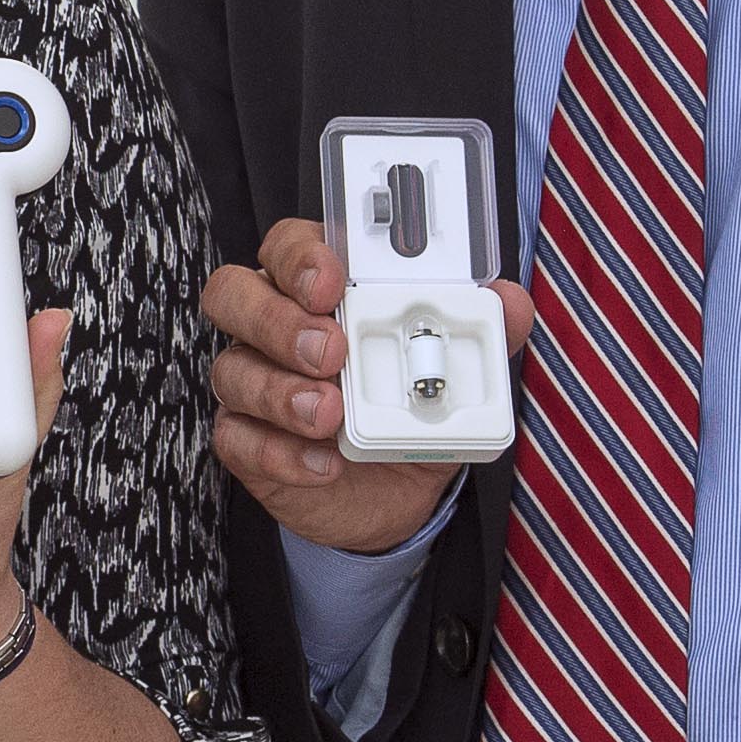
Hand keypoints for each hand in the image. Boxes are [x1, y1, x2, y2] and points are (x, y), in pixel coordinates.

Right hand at [202, 221, 533, 554]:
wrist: (396, 494)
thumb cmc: (411, 409)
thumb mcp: (454, 370)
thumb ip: (481, 329)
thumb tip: (509, 301)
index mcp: (316, 290)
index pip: (287, 247)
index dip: (300, 257)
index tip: (333, 282)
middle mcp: (272, 327)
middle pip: (233, 295)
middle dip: (277, 320)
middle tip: (330, 351)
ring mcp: (253, 383)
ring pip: (231, 369)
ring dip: (280, 391)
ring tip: (330, 415)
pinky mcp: (247, 441)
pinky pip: (238, 439)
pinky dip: (281, 452)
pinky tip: (324, 464)